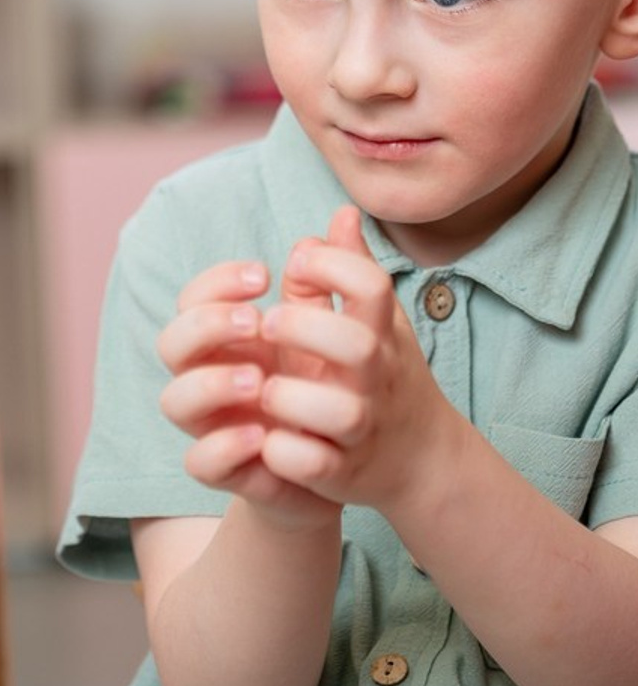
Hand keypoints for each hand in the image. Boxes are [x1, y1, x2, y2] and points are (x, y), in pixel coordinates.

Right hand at [157, 255, 339, 528]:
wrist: (348, 461)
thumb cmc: (330, 382)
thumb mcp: (342, 327)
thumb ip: (338, 276)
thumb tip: (346, 214)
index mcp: (226, 338)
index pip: (193, 297)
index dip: (217, 282)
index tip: (264, 275)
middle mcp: (207, 376)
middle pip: (170, 343)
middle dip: (209, 326)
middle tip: (258, 321)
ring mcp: (212, 424)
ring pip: (172, 401)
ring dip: (212, 384)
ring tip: (261, 379)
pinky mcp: (228, 471)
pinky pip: (199, 462)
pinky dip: (223, 447)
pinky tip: (262, 435)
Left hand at [255, 205, 454, 513]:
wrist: (421, 461)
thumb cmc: (382, 374)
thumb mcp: (375, 320)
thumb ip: (351, 267)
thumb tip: (342, 211)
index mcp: (381, 334)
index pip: (372, 286)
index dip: (333, 264)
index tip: (294, 260)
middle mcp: (377, 379)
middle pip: (357, 346)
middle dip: (306, 329)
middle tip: (266, 322)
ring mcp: (362, 429)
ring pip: (337, 411)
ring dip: (290, 395)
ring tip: (263, 385)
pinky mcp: (342, 474)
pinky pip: (313, 465)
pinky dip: (286, 453)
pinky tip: (264, 438)